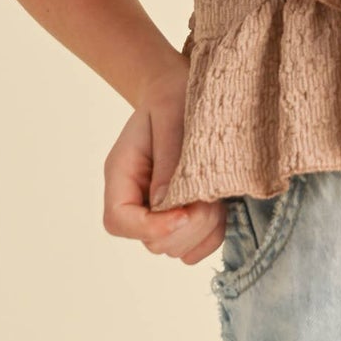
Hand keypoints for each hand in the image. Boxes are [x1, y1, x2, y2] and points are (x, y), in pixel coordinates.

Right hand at [102, 63, 227, 266]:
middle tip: (210, 196)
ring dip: (203, 230)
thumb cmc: (174, 97)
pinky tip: (222, 207)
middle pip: (151, 242)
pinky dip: (213, 235)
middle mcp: (137, 199)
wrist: (182, 92)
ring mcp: (160, 212)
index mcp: (121, 174)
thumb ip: (169, 159)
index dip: (151, 227)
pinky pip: (196, 247)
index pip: (118, 220)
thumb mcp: (172, 117)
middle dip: (187, 226)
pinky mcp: (184, 216)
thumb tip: (168, 203)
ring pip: (176, 249)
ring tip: (217, 197)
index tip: (185, 213)